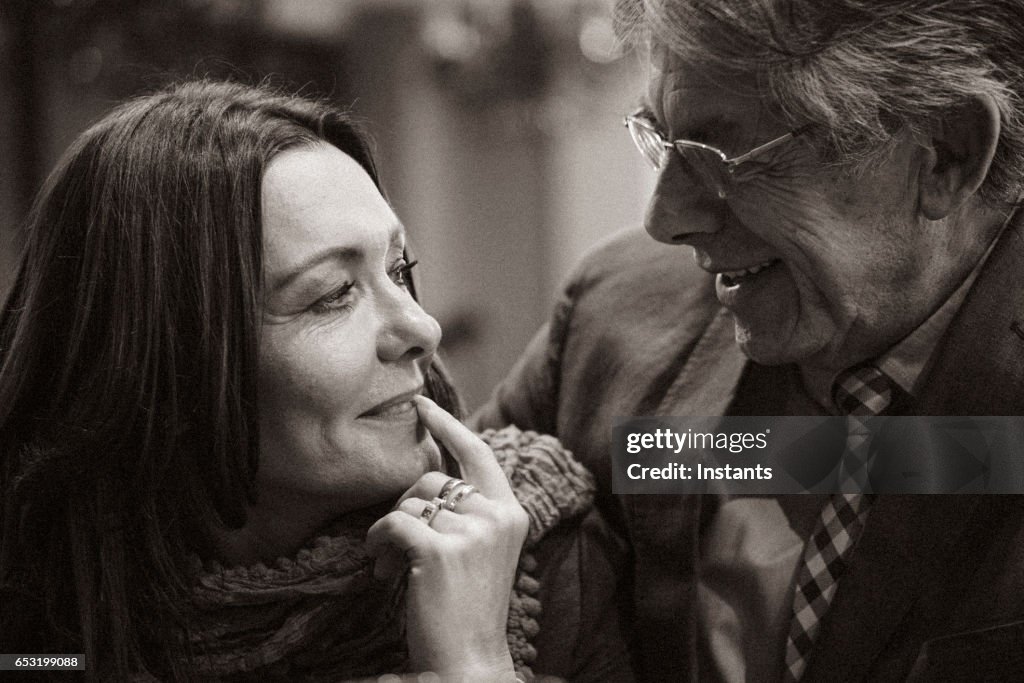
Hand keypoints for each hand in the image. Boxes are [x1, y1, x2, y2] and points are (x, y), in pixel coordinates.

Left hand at [367, 395, 529, 680]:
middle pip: (434, 480)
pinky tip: (382, 571)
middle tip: (395, 544)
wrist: (468, 660)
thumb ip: (468, 513)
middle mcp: (496, 516)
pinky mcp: (440, 550)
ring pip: (410, 502)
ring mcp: (471, 532)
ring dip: (390, 531)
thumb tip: (429, 481)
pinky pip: (392, 524)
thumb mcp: (481, 552)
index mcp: (511, 514)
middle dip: (406, 506)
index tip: (422, 405)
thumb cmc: (468, 609)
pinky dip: (377, 544)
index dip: (449, 426)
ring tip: (391, 566)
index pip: (479, 455)